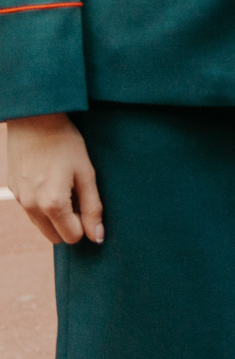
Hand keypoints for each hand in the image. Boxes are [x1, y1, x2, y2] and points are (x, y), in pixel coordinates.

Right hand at [7, 114, 100, 245]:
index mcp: (53, 204)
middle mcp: (31, 207)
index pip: (72, 237)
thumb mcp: (87, 173)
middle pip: (55, 236)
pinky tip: (49, 179)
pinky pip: (30, 210)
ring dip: (55, 215)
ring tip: (64, 186)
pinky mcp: (12, 192)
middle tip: (78, 196)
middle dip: (70, 224)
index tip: (88, 203)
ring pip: (41, 225)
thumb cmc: (66, 145)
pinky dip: (42, 203)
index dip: (85, 224)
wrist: (34, 121)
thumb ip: (93, 208)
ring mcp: (19, 200)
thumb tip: (98, 237)